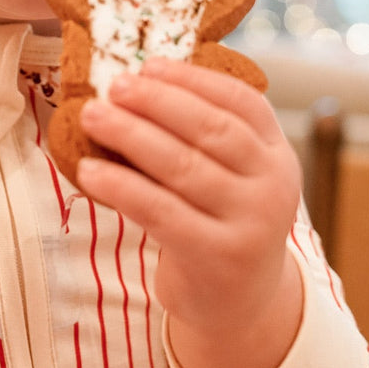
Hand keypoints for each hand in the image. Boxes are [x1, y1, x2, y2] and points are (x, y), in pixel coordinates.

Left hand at [77, 60, 302, 367]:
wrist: (240, 303)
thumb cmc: (219, 223)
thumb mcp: (231, 177)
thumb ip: (201, 137)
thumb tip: (134, 85)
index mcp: (278, 154)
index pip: (242, 102)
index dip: (194, 79)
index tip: (149, 64)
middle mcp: (273, 185)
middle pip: (211, 130)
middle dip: (157, 102)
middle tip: (113, 85)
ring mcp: (249, 223)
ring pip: (183, 167)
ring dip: (131, 135)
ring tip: (92, 115)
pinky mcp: (216, 256)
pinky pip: (160, 211)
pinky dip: (122, 186)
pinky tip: (90, 170)